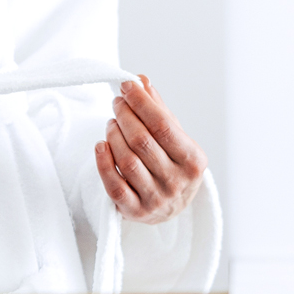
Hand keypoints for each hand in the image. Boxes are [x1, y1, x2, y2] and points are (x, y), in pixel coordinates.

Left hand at [94, 75, 206, 224]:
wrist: (171, 207)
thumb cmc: (172, 164)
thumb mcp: (174, 137)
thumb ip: (158, 110)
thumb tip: (142, 81)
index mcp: (193, 161)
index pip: (163, 125)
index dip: (142, 103)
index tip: (127, 86)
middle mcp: (177, 182)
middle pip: (142, 141)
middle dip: (125, 116)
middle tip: (117, 103)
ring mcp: (156, 199)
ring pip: (126, 161)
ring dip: (113, 136)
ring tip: (112, 122)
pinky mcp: (135, 212)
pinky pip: (114, 186)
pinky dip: (103, 163)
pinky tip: (100, 145)